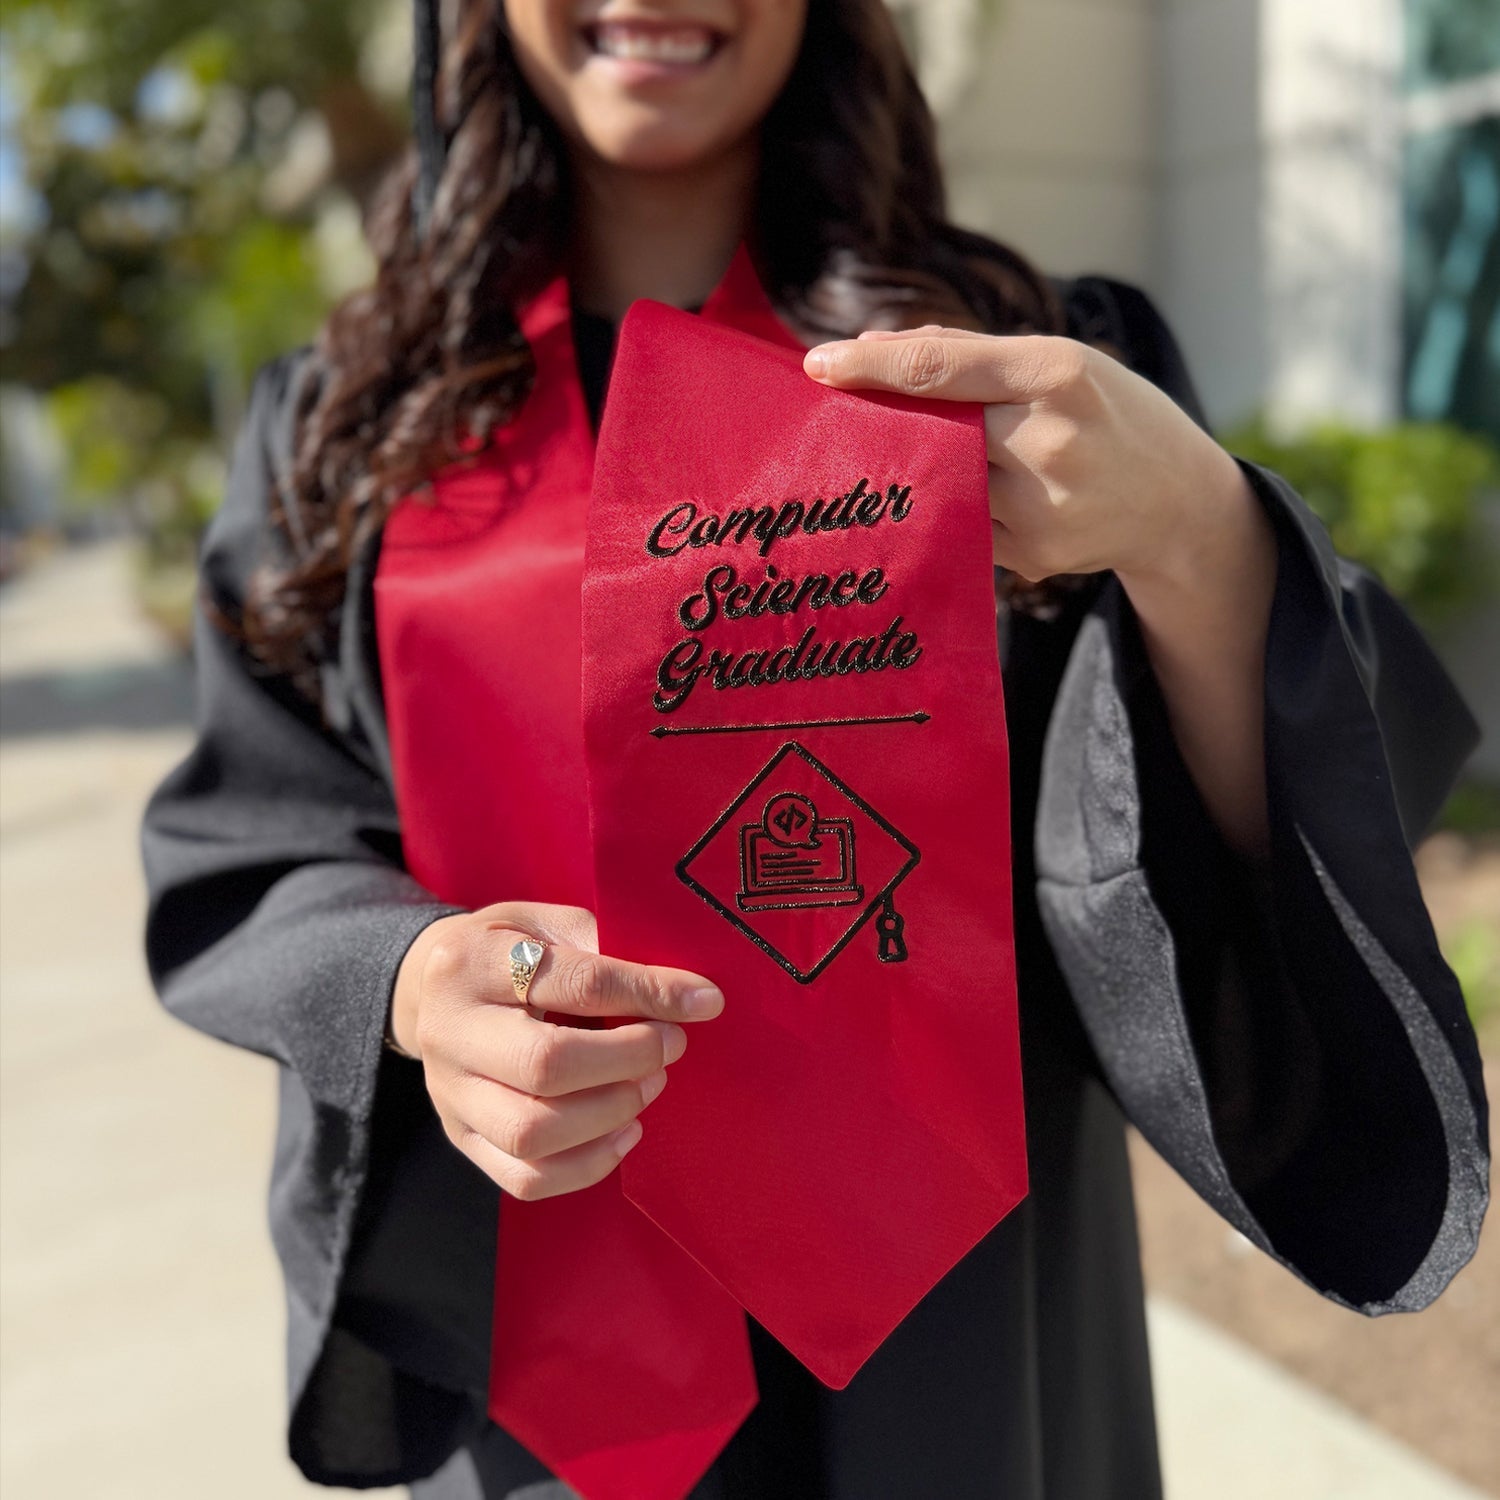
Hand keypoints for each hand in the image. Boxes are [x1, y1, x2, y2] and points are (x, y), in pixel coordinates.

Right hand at [390, 902, 722, 1200]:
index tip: (702, 1001)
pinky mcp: (462, 1139)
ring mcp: (450, 1094)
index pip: (572, 982)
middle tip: (670, 1044)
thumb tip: (687, 997)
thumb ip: (607, 951)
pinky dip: (590, 1163)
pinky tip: (626, 1130)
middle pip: (546, 1065)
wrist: (437, 989)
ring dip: (612, 1111)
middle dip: (628, 1059)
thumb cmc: (511, 950)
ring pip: (533, 1131)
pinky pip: (527, 1178)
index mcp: (470, 962)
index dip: (646, 993)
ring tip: (649, 1083)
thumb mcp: (548, 923)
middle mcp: (448, 1032)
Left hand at [803, 325, 1251, 588]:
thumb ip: (971, 353)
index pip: (940, 367)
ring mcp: (1042, 506)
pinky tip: (971, 497)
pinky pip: (962, 524)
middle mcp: (1050, 440)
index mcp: (1058, 372)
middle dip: (887, 423)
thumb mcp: (1061, 361)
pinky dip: (952, 507)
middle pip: (930, 430)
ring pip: (939, 484)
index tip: (817, 364)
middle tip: (851, 418)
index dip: (870, 366)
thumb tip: (876, 343)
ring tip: (920, 458)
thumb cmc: (1109, 413)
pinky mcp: (1033, 555)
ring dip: (916, 470)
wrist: (1179, 502)